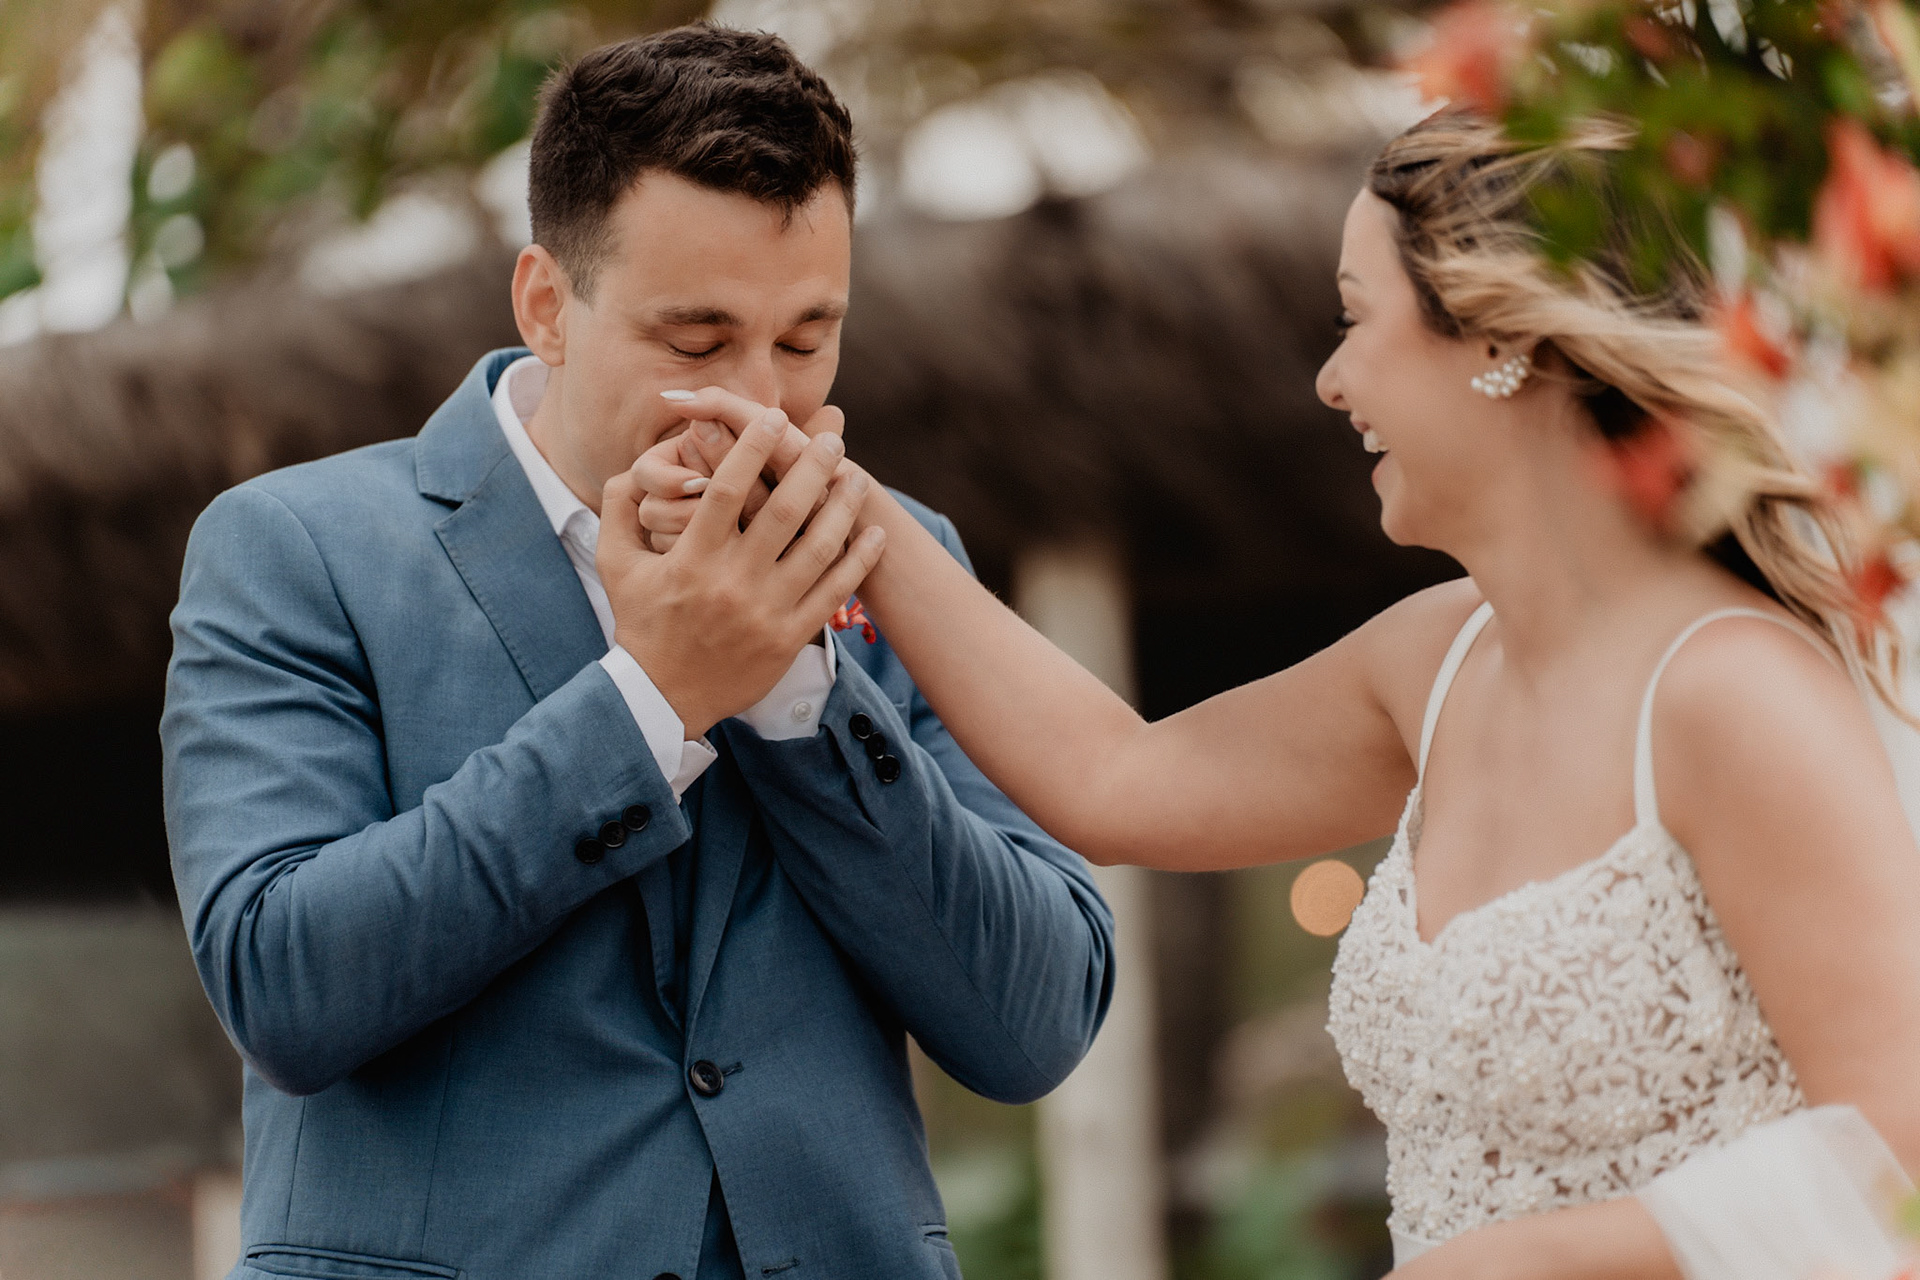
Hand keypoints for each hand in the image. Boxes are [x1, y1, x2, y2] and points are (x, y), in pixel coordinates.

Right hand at [599, 403, 885, 738]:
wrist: (662, 697)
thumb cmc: (641, 623)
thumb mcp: (615, 564)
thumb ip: (619, 509)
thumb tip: (633, 466)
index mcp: (692, 557)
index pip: (728, 488)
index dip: (753, 447)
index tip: (775, 418)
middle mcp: (732, 581)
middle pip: (784, 510)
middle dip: (812, 468)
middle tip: (832, 442)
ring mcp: (765, 611)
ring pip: (818, 548)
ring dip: (843, 509)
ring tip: (856, 480)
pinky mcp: (789, 637)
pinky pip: (834, 592)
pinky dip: (858, 560)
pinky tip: (874, 535)